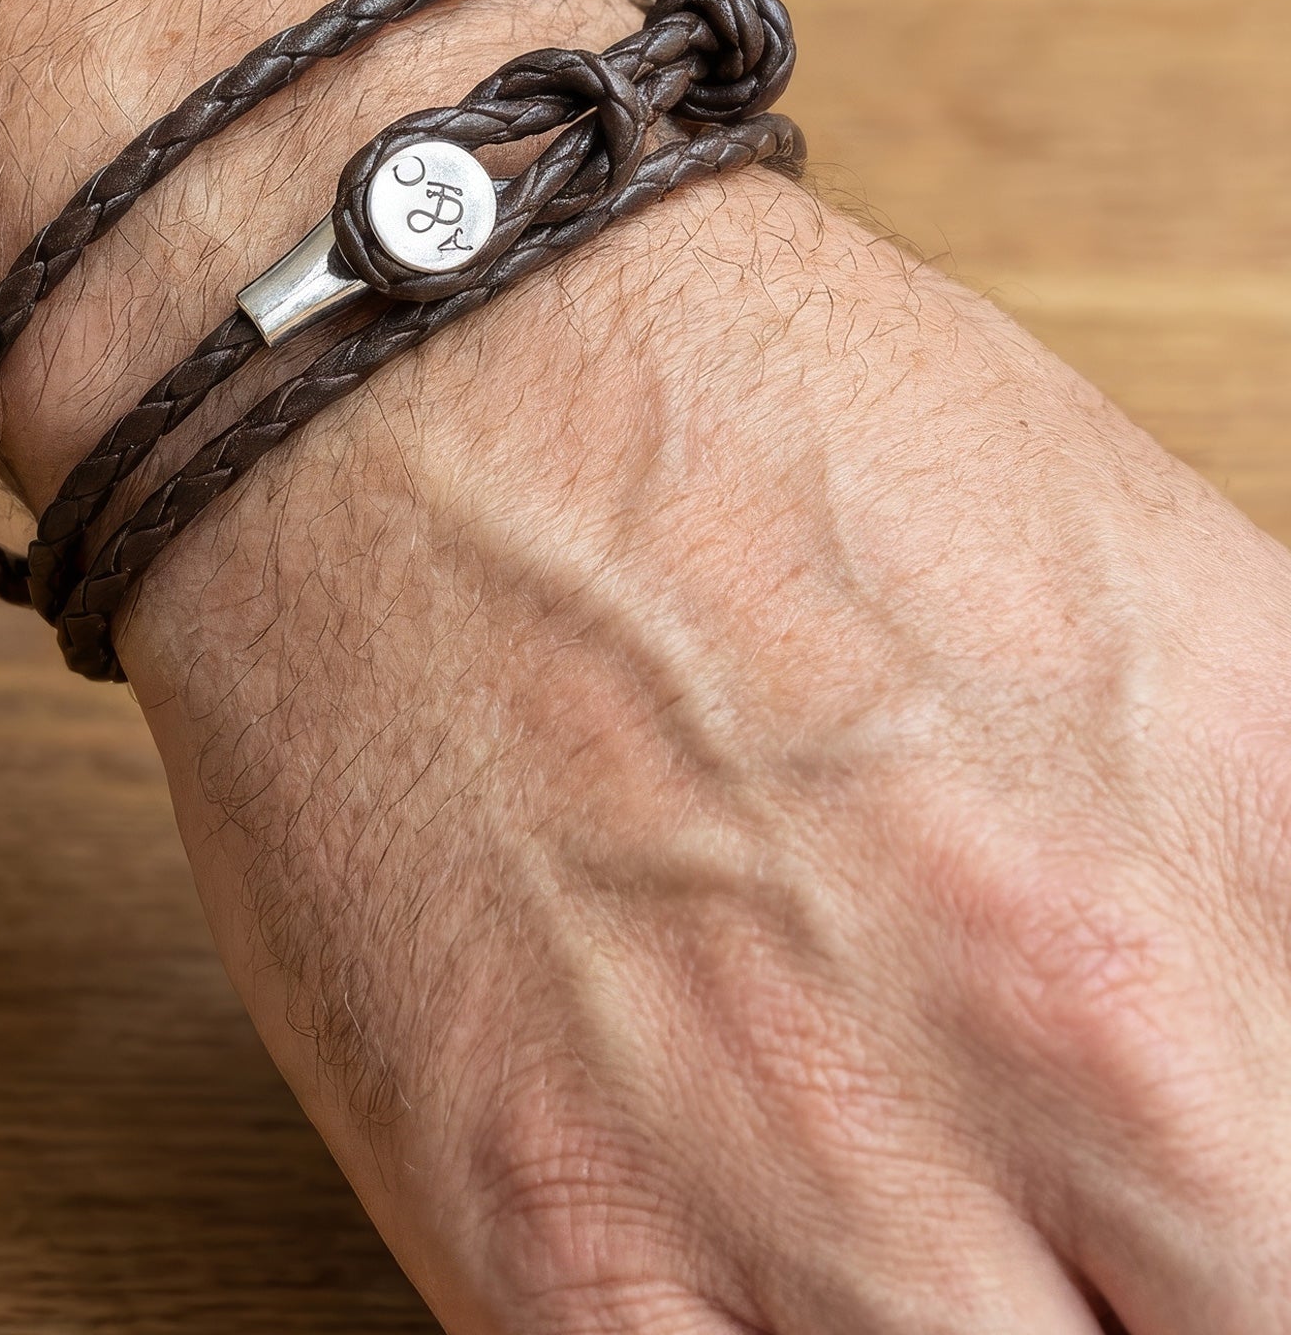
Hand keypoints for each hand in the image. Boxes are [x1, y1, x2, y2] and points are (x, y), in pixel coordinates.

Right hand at [116, 165, 1290, 1332]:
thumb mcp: (1176, 601)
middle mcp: (1035, 1072)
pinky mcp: (541, 1235)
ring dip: (972, 1332)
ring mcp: (775, 1182)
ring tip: (928, 1245)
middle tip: (1082, 1232)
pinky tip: (780, 1306)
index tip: (1208, 1217)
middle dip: (1154, 1295)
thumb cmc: (753, 429)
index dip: (1268, 1250)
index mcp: (1200, 911)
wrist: (420, 387)